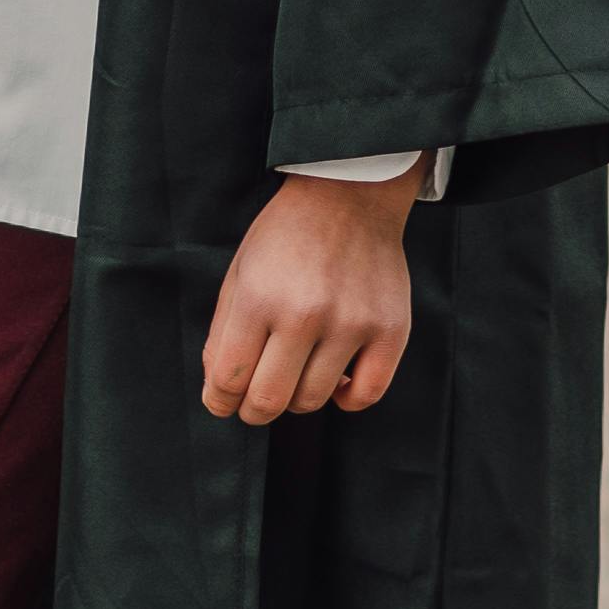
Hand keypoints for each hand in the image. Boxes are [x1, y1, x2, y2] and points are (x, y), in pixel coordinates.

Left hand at [200, 167, 421, 427]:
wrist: (349, 196)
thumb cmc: (286, 237)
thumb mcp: (240, 271)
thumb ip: (223, 331)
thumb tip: (221, 389)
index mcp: (258, 297)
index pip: (229, 378)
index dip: (219, 400)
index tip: (222, 401)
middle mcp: (304, 313)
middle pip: (269, 400)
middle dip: (253, 411)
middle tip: (255, 403)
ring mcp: (351, 323)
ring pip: (313, 401)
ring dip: (297, 399)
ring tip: (296, 375)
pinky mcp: (390, 329)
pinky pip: (366, 395)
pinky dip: (346, 400)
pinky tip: (335, 380)